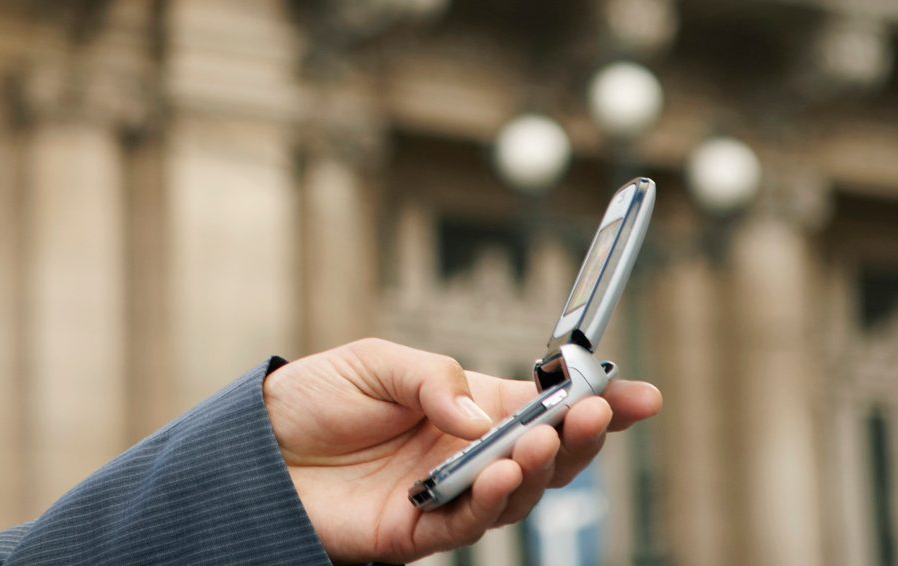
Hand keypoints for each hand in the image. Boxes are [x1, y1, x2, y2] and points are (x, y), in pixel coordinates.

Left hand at [262, 338, 661, 563]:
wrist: (255, 448)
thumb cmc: (315, 400)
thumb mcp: (374, 364)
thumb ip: (433, 380)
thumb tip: (484, 412)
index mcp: (466, 407)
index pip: (543, 405)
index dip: (594, 402)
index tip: (642, 396)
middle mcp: (467, 455)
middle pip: (544, 456)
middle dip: (581, 437)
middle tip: (599, 413)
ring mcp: (446, 496)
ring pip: (515, 494)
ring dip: (537, 468)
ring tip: (543, 438)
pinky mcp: (415, 533)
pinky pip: (466, 524)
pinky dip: (489, 500)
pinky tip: (499, 472)